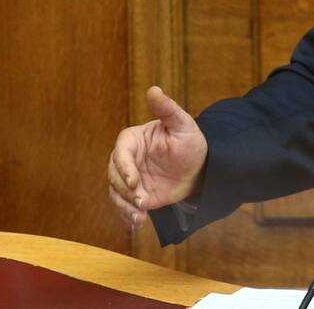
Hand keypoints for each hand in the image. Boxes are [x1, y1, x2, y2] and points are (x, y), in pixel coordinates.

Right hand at [107, 86, 207, 230]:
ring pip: (116, 193)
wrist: (200, 168)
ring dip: (124, 206)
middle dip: (125, 190)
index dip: (124, 169)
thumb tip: (153, 89)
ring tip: (139, 216)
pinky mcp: (136, 195)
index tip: (136, 182)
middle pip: (114, 176)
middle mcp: (127, 160)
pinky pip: (124, 206)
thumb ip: (167, 109)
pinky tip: (137, 224)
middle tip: (141, 201)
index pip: (120, 154)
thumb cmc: (191, 142)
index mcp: (132, 140)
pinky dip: (128, 216)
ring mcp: (129, 179)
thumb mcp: (183, 124)